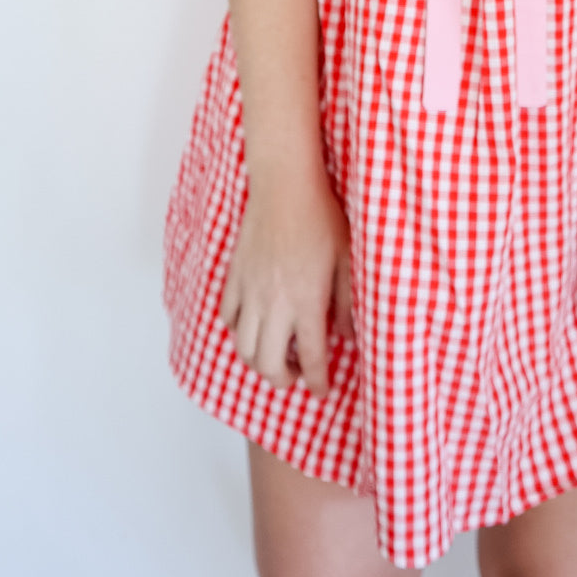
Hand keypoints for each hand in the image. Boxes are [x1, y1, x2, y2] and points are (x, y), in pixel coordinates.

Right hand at [219, 163, 353, 398]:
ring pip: (244, 348)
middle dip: (283, 380)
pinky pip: (228, 317)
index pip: (312, 359)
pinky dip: (238, 331)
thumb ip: (347, 303)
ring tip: (276, 355)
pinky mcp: (234, 277)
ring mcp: (250, 292)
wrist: (285, 186)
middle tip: (296, 375)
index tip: (321, 390)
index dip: (317, 382)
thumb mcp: (347, 259)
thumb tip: (348, 336)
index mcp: (307, 303)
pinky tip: (254, 325)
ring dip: (259, 362)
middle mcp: (275, 305)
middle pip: (269, 365)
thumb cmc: (321, 217)